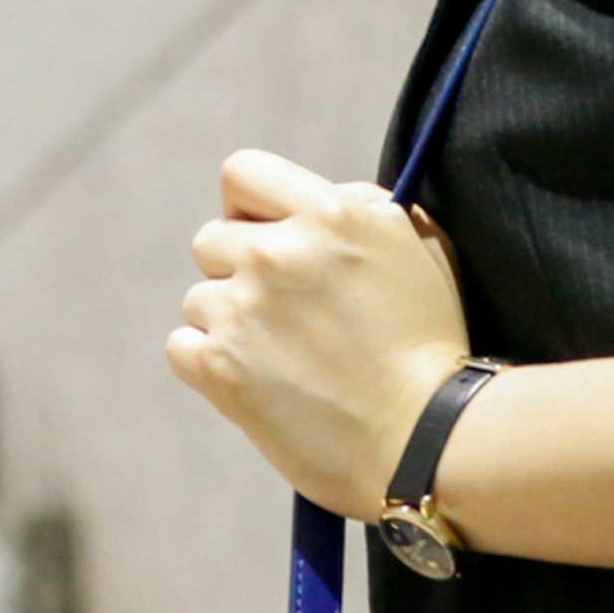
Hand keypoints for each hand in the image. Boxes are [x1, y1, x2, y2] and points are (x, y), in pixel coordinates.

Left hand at [165, 148, 470, 517]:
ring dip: (230, 324)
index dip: (247, 207)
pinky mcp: (220, 366)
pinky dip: (210, 365)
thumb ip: (363, 209)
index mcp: (329, 214)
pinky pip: (182, 347)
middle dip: (238, 271)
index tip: (263, 235)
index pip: (244, 173)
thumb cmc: (431, 348)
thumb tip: (323, 200)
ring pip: (200, 299)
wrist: (430, 439)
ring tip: (285, 360)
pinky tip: (256, 381)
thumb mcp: (417, 249)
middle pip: (212, 240)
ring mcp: (243, 309)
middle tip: (283, 313)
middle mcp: (276, 252)